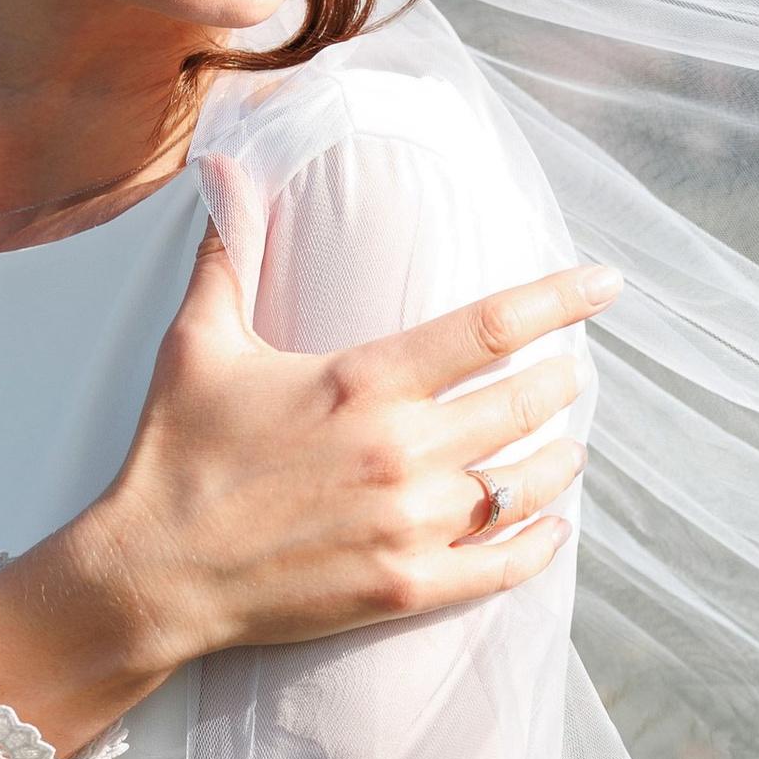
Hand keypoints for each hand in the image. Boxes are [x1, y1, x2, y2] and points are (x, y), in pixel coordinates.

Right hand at [0, 236, 614, 753]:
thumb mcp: (197, 343)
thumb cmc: (175, 455)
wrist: (153, 574)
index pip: (491, 326)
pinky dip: (540, 544)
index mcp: (363, 381)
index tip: (605, 285)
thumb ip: (228, 255)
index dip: (561, 299)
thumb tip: (224, 171)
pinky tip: (555, 528)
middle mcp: (400, 451)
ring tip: (568, 446)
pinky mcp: (405, 588)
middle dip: (563, 383)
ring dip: (559, 461)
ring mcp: (408, 525)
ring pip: (525, 485)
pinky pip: (502, 566)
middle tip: (575, 371)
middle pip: (525, 405)